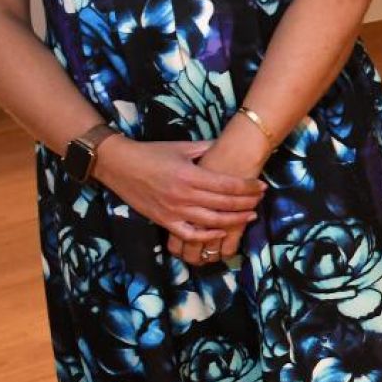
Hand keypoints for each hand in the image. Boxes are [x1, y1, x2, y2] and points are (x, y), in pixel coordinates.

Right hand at [89, 134, 265, 267]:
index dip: (248, 187)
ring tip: (250, 216)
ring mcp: (173, 211)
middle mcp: (183, 195)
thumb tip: (229, 145)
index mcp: (189, 175)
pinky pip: (190, 235)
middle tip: (261, 200)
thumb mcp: (182, 147)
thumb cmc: (151, 153)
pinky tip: (222, 232)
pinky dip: (208, 236)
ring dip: (234, 220)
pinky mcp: (164, 221)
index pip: (228, 185)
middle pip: (224, 204)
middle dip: (247, 203)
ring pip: (212, 222)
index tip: (262, 186)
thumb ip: (207, 148)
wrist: (118, 165)